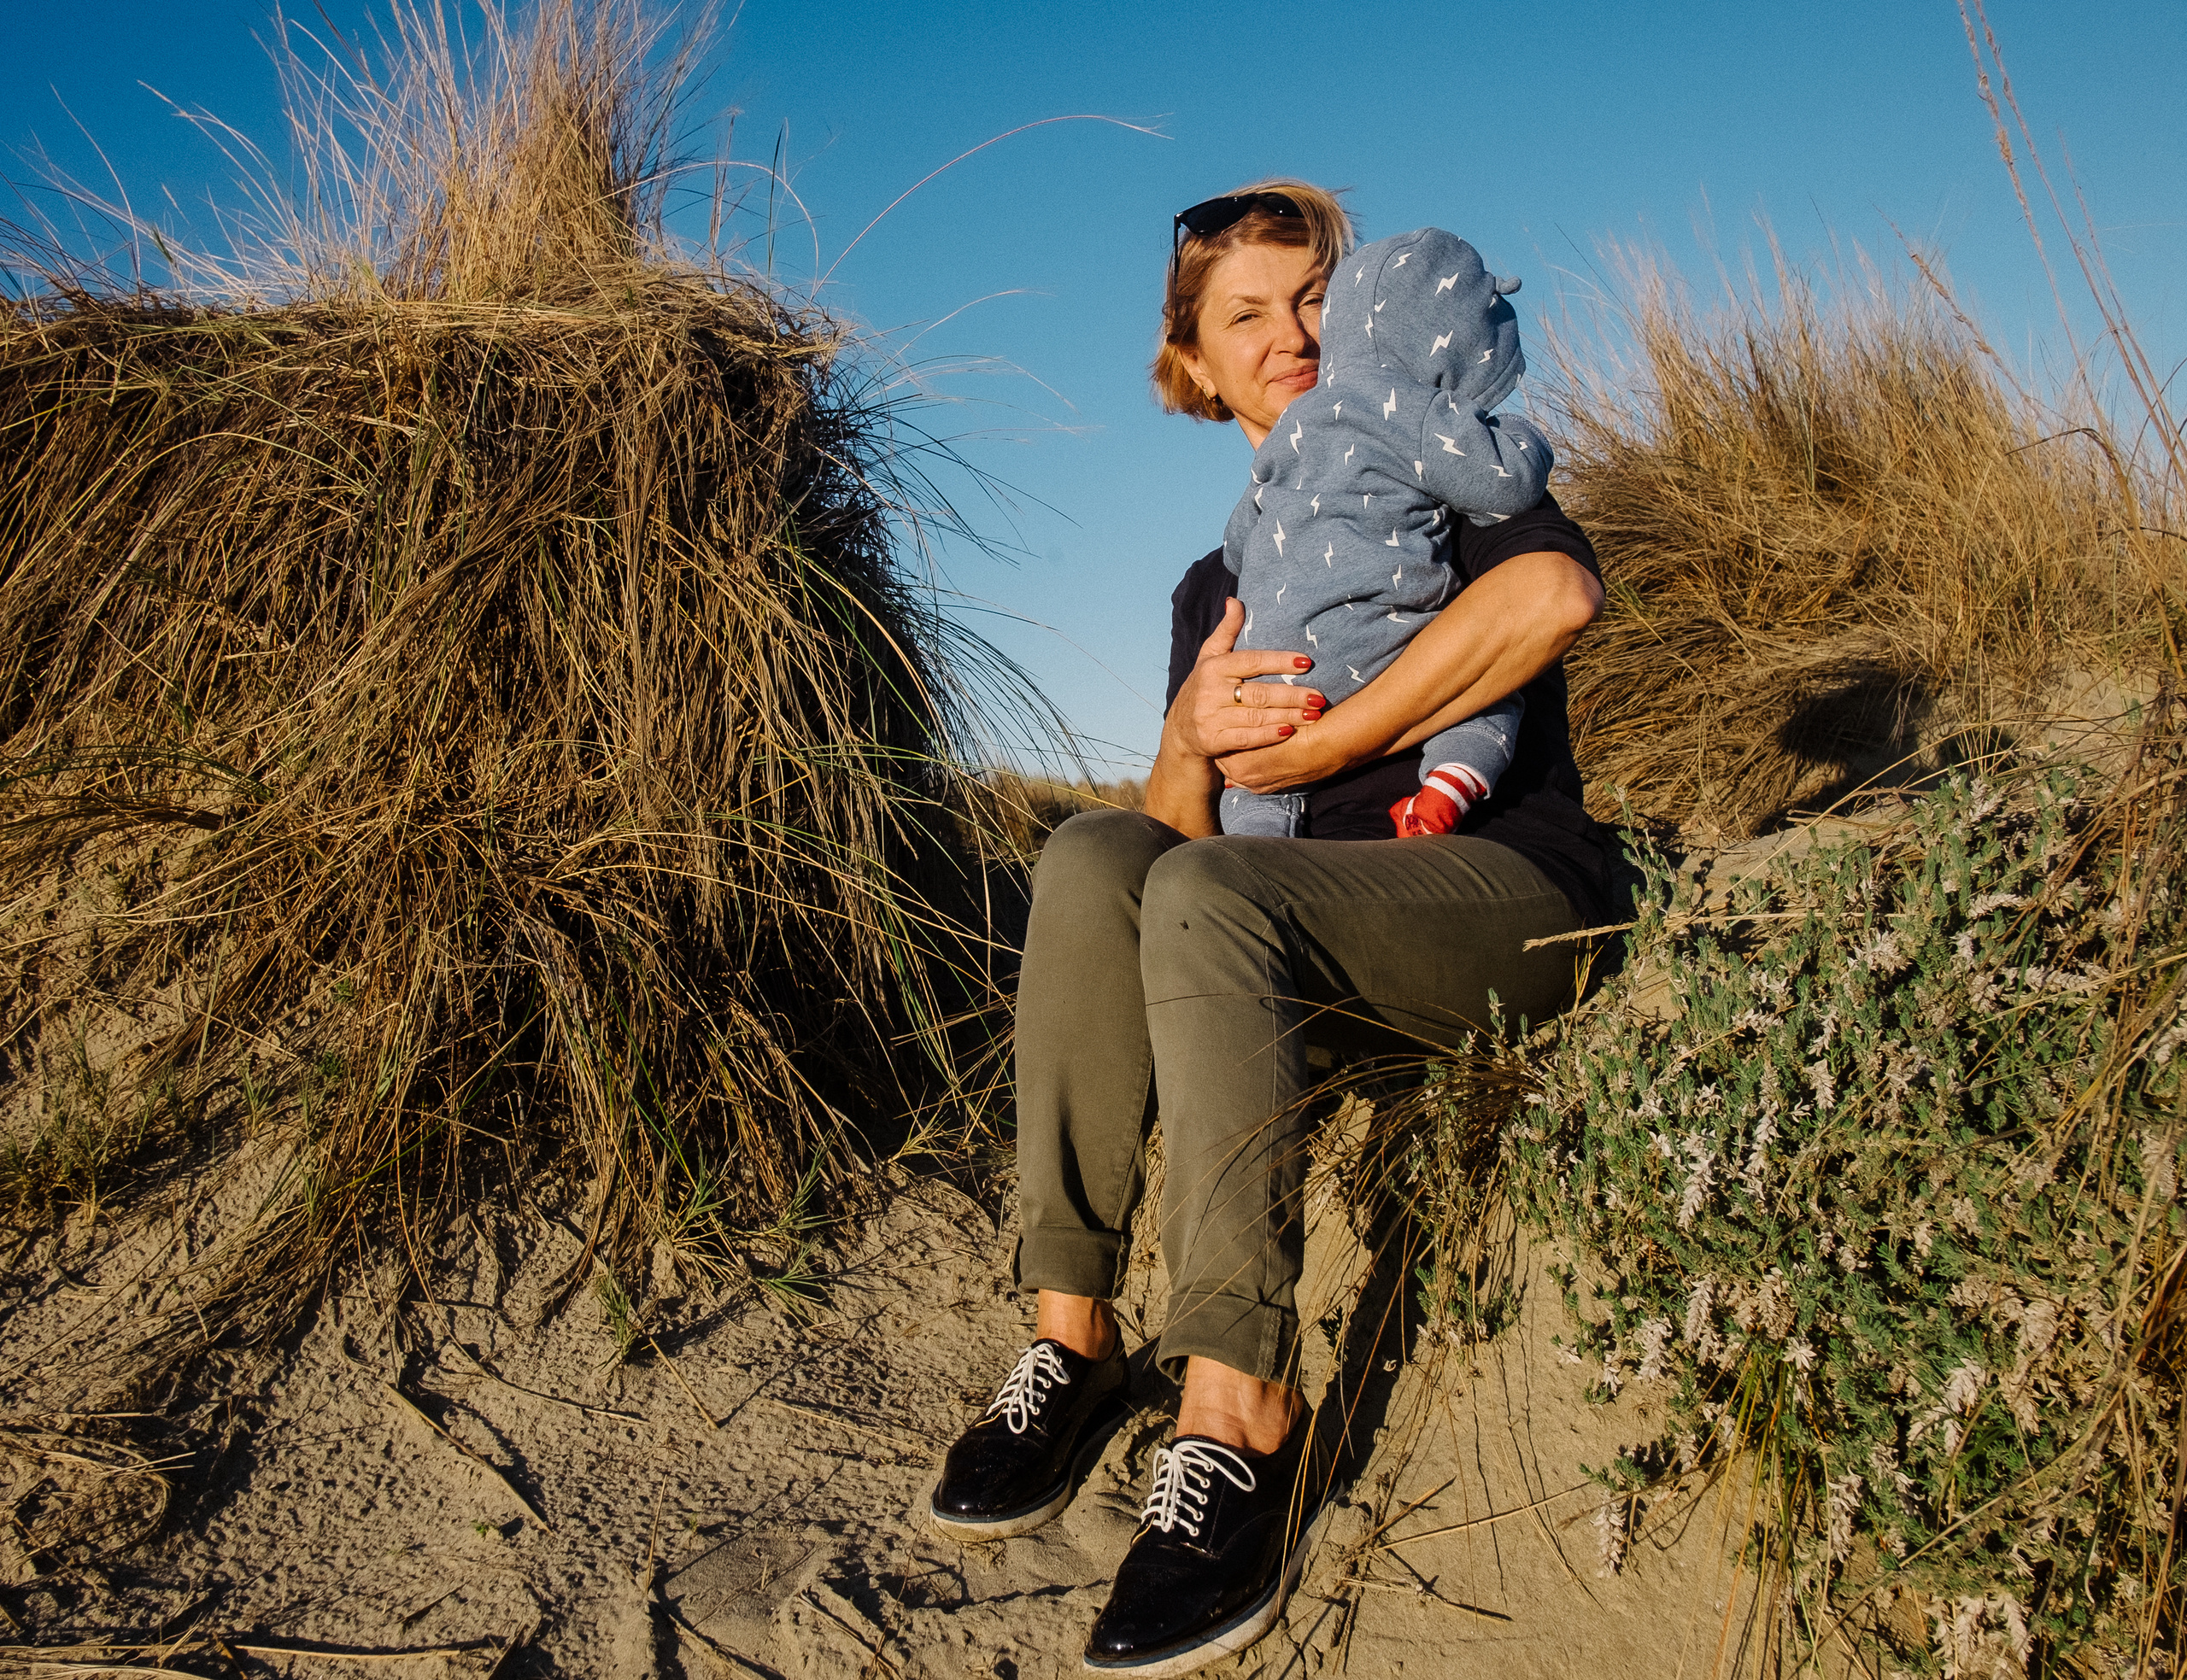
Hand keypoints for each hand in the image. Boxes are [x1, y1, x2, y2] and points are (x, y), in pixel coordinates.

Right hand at [1144, 599, 1323, 834]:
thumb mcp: (1209, 658)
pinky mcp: (1212, 741)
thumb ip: (1225, 631)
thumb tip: (1235, 600)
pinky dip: (1269, 735)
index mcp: (1213, 667)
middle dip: (1292, 695)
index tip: (1306, 662)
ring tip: (1314, 715)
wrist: (1178, 734)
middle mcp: (1209, 691)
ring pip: (1257, 716)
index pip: (1251, 661)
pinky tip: (1290, 731)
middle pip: (1259, 692)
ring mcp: (1210, 718)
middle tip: (1319, 697)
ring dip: (1288, 716)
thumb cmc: (1202, 689)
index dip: (1279, 661)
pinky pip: (1246, 738)